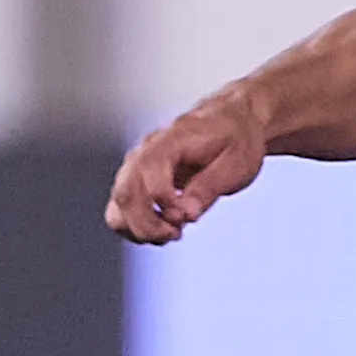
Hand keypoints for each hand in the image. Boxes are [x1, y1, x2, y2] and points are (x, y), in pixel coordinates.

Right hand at [106, 91, 268, 244]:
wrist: (235, 120)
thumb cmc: (237, 138)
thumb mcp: (237, 163)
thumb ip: (208, 187)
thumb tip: (187, 214)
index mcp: (172, 139)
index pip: (149, 169)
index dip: (164, 201)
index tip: (186, 218)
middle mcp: (147, 149)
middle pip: (126, 191)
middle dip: (147, 223)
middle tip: (176, 234)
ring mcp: (139, 164)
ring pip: (119, 203)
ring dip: (139, 228)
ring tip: (171, 234)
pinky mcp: (140, 179)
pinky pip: (122, 207)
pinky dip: (135, 226)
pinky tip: (162, 229)